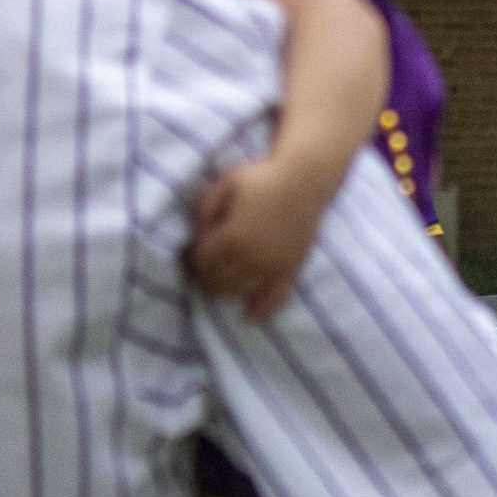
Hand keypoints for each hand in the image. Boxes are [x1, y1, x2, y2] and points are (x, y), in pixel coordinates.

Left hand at [189, 156, 330, 320]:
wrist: (305, 180)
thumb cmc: (262, 178)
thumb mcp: (224, 186)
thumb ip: (205, 211)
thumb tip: (195, 235)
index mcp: (232, 237)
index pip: (202, 261)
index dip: (192, 259)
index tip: (191, 253)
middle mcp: (253, 257)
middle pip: (218, 281)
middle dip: (205, 278)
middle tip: (202, 270)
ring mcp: (273, 266)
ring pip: (241, 291)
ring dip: (224, 292)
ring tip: (218, 285)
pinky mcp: (291, 269)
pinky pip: (277, 297)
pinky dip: (262, 310)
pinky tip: (250, 319)